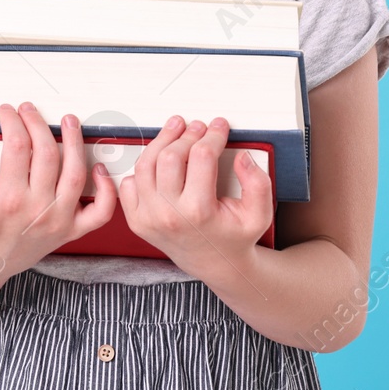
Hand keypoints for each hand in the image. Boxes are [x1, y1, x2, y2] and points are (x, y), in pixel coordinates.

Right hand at [0, 101, 117, 269]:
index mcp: (9, 200)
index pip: (16, 148)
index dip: (12, 122)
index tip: (7, 111)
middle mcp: (38, 209)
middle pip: (47, 154)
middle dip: (38, 124)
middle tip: (30, 110)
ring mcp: (59, 220)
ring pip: (75, 173)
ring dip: (75, 142)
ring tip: (68, 121)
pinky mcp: (72, 230)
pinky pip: (100, 212)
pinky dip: (106, 190)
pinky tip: (98, 168)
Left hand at [118, 116, 273, 279]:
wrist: (214, 264)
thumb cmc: (235, 237)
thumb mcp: (259, 214)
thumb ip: (258, 183)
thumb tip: (242, 157)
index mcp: (199, 211)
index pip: (202, 156)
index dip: (212, 135)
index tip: (219, 126)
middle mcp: (168, 214)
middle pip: (170, 156)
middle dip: (187, 134)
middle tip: (198, 126)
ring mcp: (148, 217)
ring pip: (145, 164)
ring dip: (161, 141)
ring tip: (176, 130)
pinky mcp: (136, 219)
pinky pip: (129, 183)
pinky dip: (142, 167)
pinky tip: (158, 158)